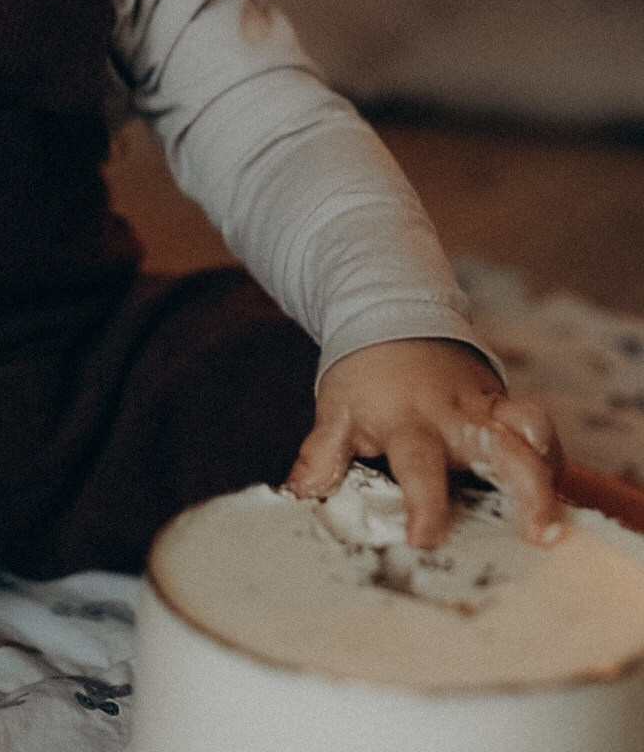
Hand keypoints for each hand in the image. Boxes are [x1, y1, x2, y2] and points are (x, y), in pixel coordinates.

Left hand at [286, 338, 562, 548]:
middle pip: (502, 445)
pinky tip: (552, 493)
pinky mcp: (504, 403)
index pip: (419, 464)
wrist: (392, 315)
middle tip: (537, 533)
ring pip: (533, 428)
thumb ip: (322, 454)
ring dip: (548, 470)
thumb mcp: (336, 409)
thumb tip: (298, 494)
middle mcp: (455, 413)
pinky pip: (538, 426)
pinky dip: (550, 458)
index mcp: (409, 420)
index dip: (424, 503)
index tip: (424, 539)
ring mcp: (486, 406)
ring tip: (555, 520)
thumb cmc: (364, 375)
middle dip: (525, 487)